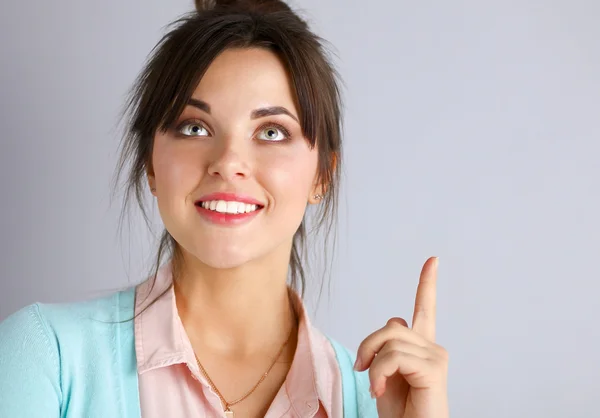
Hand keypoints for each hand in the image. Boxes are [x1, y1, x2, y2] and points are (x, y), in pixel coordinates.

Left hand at [354, 257, 448, 417]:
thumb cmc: (398, 411)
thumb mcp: (384, 373)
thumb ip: (387, 346)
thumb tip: (395, 321)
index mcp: (421, 348)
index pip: (424, 310)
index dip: (427, 284)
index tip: (433, 260)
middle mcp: (433, 348)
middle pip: (392, 326)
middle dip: (368, 345)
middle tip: (362, 369)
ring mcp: (436, 357)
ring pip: (389, 340)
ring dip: (372, 364)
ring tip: (374, 386)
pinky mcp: (434, 368)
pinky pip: (393, 356)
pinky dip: (378, 373)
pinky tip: (379, 391)